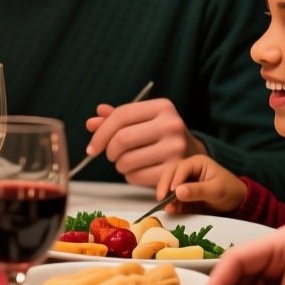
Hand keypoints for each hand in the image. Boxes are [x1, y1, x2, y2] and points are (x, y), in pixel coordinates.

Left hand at [83, 98, 205, 185]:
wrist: (192, 155)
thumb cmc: (161, 136)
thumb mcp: (144, 121)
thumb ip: (117, 119)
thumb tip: (92, 122)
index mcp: (163, 107)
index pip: (121, 115)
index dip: (100, 133)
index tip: (92, 148)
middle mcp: (172, 125)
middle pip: (121, 139)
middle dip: (109, 151)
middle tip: (111, 155)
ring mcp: (175, 148)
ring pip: (126, 160)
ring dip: (119, 165)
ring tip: (126, 163)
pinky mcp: (174, 170)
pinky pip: (137, 176)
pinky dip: (130, 177)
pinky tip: (136, 172)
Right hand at [156, 155, 246, 212]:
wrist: (237, 204)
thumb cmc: (230, 192)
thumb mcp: (216, 190)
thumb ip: (197, 190)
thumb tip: (177, 192)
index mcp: (197, 163)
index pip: (180, 168)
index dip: (174, 180)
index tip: (171, 193)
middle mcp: (188, 170)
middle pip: (169, 174)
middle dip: (164, 186)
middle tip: (162, 200)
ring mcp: (184, 181)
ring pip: (168, 185)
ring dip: (165, 196)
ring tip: (167, 207)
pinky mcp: (183, 193)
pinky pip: (172, 197)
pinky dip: (170, 203)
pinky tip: (171, 210)